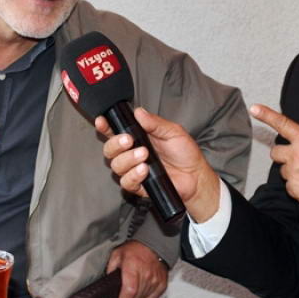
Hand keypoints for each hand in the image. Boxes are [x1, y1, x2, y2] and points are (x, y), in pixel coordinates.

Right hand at [96, 108, 221, 221]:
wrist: (196, 176)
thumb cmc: (185, 153)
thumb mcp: (173, 132)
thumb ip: (155, 123)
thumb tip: (138, 112)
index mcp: (138, 138)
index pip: (115, 131)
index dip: (105, 126)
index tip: (102, 121)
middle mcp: (131, 154)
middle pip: (110, 149)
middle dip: (115, 143)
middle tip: (129, 140)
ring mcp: (133, 170)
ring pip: (116, 165)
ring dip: (127, 159)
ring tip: (144, 155)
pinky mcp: (138, 186)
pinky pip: (126, 182)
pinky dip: (133, 175)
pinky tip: (144, 170)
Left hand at [107, 240, 167, 297]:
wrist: (153, 244)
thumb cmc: (135, 249)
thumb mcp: (117, 254)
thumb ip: (110, 268)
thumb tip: (106, 281)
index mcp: (133, 267)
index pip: (130, 291)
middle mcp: (146, 274)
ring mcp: (155, 280)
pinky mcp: (162, 283)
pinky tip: (140, 297)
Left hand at [250, 104, 298, 221]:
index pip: (282, 124)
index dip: (266, 115)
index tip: (255, 109)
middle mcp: (296, 156)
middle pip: (276, 153)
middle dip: (284, 155)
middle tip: (298, 160)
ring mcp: (293, 174)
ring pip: (284, 171)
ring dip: (293, 172)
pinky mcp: (295, 190)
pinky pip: (291, 187)